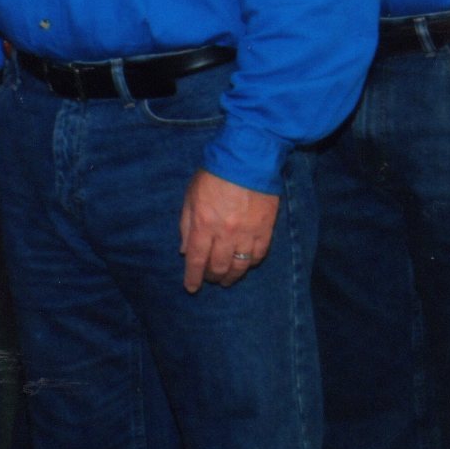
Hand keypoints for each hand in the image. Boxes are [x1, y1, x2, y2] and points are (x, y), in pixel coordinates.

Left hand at [179, 169, 278, 291]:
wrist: (248, 160)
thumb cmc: (214, 175)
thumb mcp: (191, 195)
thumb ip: (186, 224)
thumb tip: (184, 250)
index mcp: (203, 223)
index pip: (196, 259)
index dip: (193, 277)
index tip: (191, 288)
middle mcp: (225, 233)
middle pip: (218, 266)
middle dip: (211, 277)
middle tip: (210, 280)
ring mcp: (247, 234)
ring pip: (239, 266)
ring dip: (231, 276)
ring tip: (226, 280)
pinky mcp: (265, 231)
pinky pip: (257, 256)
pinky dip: (250, 264)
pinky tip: (244, 265)